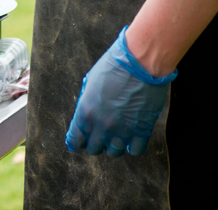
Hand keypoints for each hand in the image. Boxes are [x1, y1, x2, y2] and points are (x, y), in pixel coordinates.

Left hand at [66, 27, 175, 156]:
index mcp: (85, 113)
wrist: (139, 64)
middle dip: (95, 143)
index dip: (76, 142)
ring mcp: (123, 130)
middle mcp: (102, 125)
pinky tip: (131, 139)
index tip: (78, 142)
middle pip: (94, 148)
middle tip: (99, 136)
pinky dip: (133, 147)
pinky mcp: (142, 131)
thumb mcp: (89, 83)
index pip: (75, 140)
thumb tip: (85, 115)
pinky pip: (136, 150)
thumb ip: (86, 103)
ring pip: (114, 152)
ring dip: (114, 145)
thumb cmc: (113, 67)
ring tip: (116, 136)